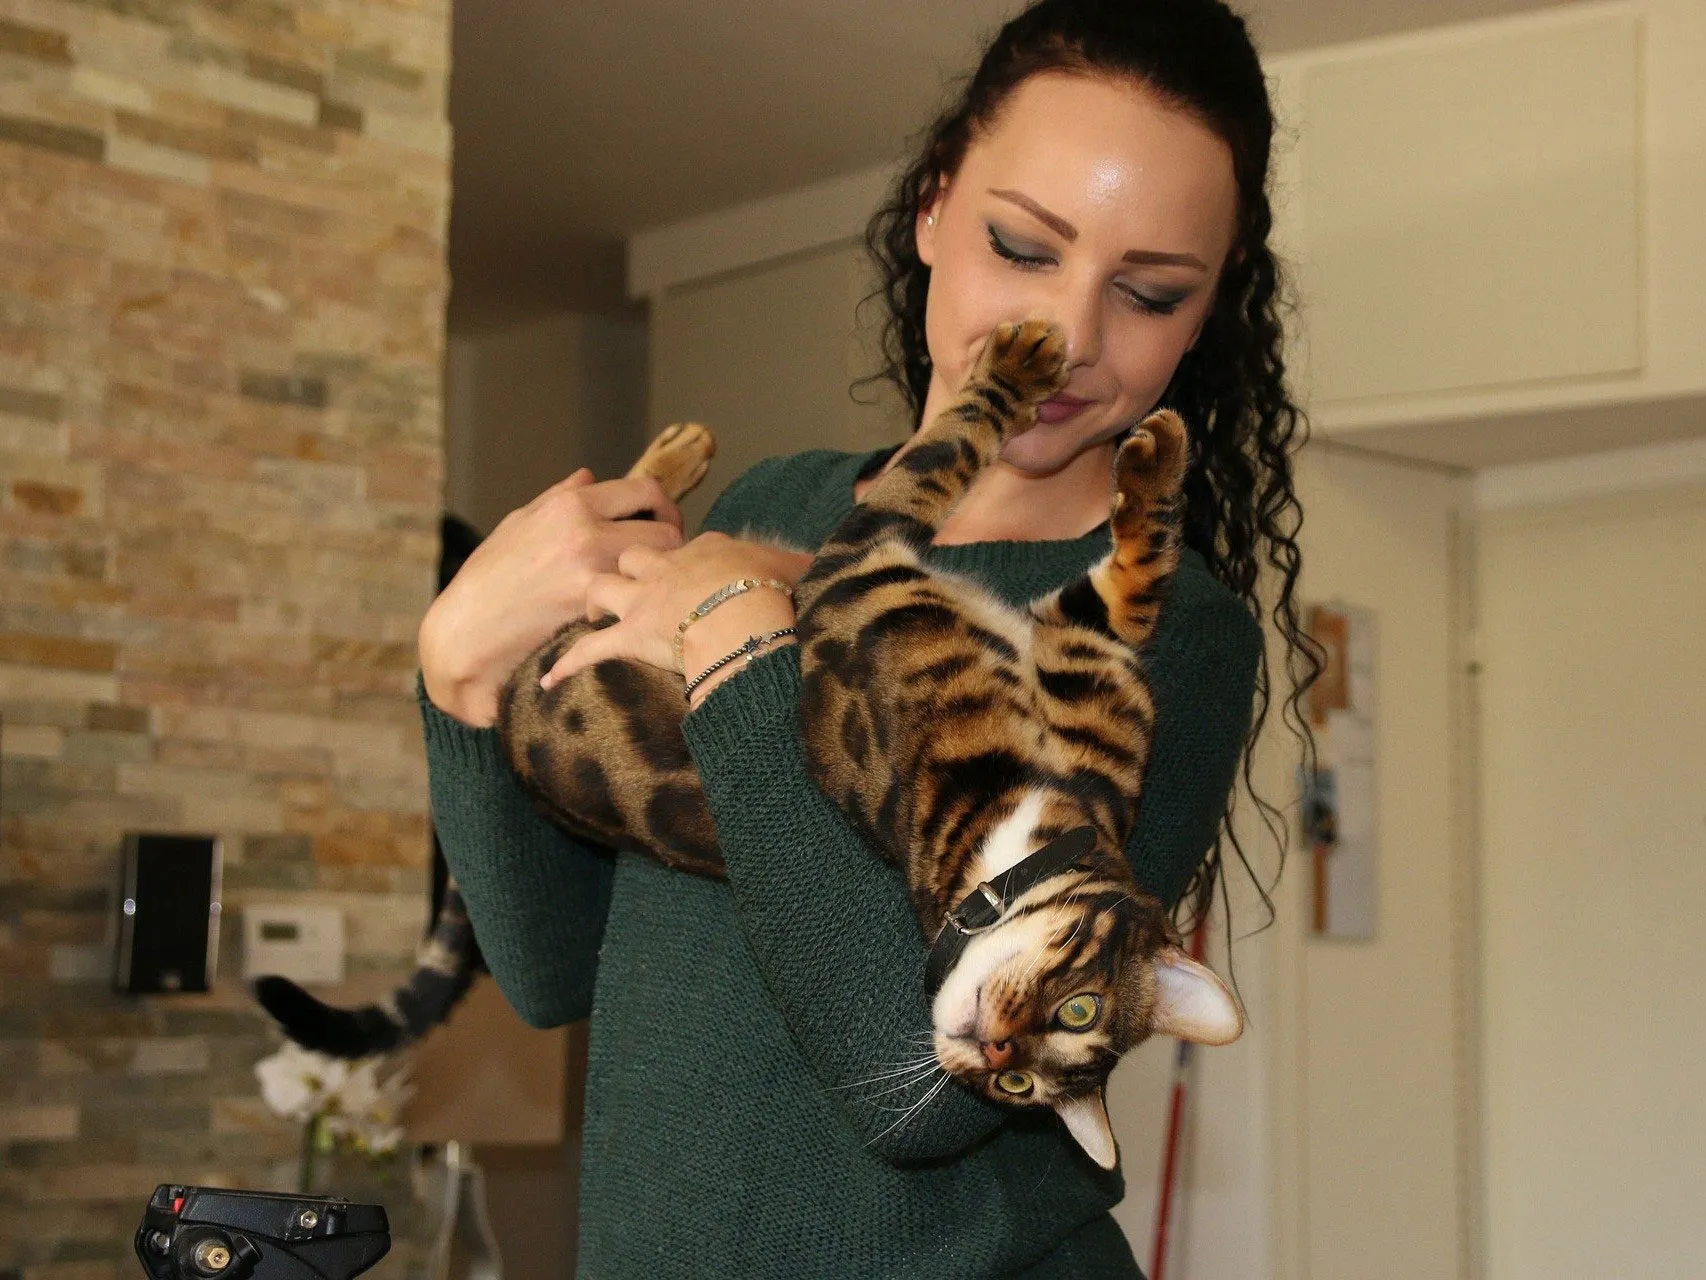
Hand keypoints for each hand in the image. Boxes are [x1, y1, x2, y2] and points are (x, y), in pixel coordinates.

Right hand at [419, 469, 685, 725]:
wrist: (466, 631)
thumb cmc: (488, 578)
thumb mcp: (519, 524)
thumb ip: (559, 498)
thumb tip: (590, 477)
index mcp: (570, 505)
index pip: (644, 489)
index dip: (664, 506)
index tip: (664, 521)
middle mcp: (585, 531)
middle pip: (666, 528)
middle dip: (675, 543)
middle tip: (670, 560)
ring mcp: (591, 571)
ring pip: (662, 566)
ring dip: (664, 576)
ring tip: (655, 587)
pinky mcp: (593, 609)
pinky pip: (640, 598)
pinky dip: (645, 603)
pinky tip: (636, 612)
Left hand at [539, 532, 810, 690]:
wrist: (752, 622)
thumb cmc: (778, 594)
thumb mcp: (792, 566)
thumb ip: (792, 561)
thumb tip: (808, 559)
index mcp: (705, 548)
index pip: (679, 543)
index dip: (675, 556)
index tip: (680, 570)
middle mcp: (666, 566)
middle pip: (631, 554)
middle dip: (623, 564)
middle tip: (626, 582)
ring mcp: (645, 600)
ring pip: (602, 588)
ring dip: (594, 601)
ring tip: (590, 615)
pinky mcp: (632, 637)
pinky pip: (589, 650)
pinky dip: (567, 664)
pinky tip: (549, 680)